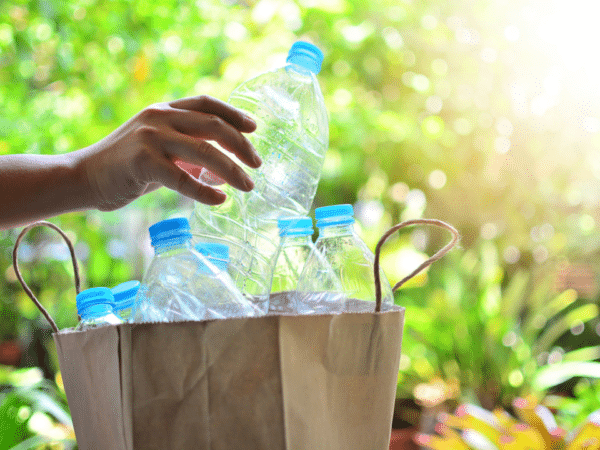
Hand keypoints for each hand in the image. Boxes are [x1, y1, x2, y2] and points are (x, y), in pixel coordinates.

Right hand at [74, 95, 260, 210]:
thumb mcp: (160, 151)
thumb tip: (225, 174)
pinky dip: (205, 191)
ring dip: (232, 170)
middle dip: (241, 145)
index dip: (234, 113)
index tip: (255, 128)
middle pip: (213, 125)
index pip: (207, 103)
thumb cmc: (126, 167)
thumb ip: (189, 156)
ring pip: (204, 151)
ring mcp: (150, 137)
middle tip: (258, 164)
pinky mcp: (143, 162)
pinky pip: (184, 178)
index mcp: (164, 110)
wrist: (84, 177)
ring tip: (248, 186)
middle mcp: (159, 117)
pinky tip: (220, 200)